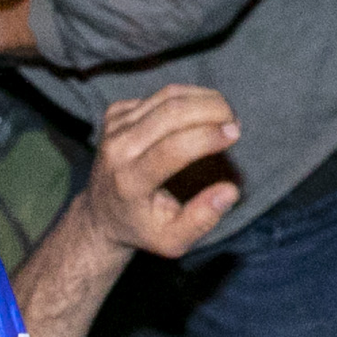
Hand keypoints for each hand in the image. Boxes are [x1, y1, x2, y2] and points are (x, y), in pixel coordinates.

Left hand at [80, 84, 245, 260]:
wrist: (101, 214)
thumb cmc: (143, 227)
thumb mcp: (173, 241)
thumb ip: (202, 219)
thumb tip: (231, 190)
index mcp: (130, 182)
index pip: (172, 149)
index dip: (207, 136)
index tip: (235, 134)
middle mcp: (117, 149)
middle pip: (171, 113)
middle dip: (212, 110)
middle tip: (235, 123)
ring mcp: (114, 127)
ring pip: (167, 97)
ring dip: (204, 100)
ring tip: (225, 116)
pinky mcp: (116, 113)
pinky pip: (159, 96)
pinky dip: (187, 99)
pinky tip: (199, 115)